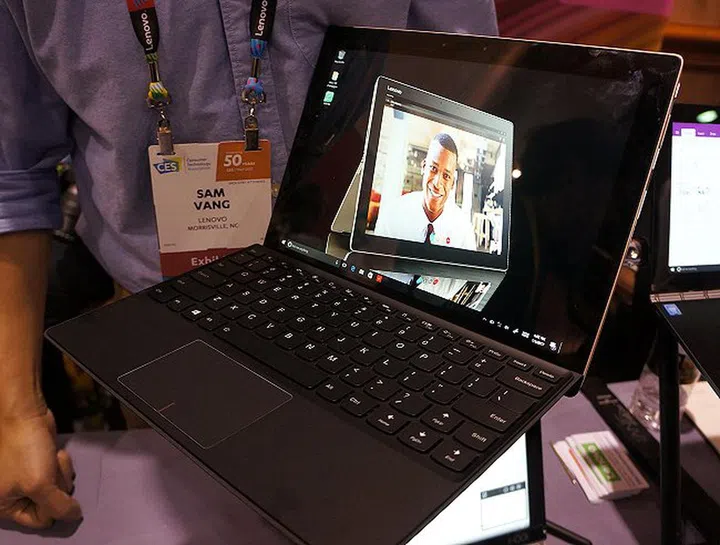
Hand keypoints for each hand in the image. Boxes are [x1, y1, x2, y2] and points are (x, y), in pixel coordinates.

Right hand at [0, 409, 81, 528]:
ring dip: (59, 472)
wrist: (25, 415)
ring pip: (58, 486)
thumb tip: (74, 515)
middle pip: (52, 502)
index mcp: (5, 505)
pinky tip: (53, 453)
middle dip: (56, 484)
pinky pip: (59, 472)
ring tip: (48, 459)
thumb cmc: (24, 448)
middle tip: (46, 470)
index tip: (49, 488)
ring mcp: (29, 478)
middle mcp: (15, 494)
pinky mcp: (40, 464)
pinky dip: (60, 463)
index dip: (52, 506)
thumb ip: (58, 506)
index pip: (40, 520)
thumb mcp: (40, 485)